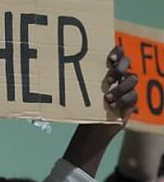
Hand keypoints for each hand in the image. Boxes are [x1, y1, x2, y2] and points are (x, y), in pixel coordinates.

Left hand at [64, 47, 138, 175]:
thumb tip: (47, 71)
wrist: (89, 128)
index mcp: (107, 70)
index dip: (117, 52)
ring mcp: (126, 89)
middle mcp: (119, 77)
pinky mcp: (131, 103)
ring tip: (107, 97)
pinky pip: (134, 97)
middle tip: (107, 79)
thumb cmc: (80, 107)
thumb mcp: (75, 93)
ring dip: (120, 87)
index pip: (118, 54)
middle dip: (120, 68)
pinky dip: (123, 100)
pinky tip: (112, 106)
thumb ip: (69, 81)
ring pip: (132, 80)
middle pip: (127, 64)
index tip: (109, 58)